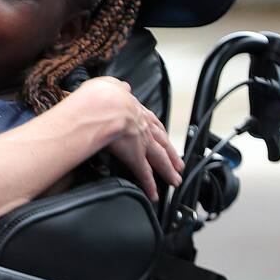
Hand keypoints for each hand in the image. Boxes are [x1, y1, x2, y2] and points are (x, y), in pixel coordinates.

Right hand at [72, 77, 182, 199]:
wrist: (102, 107)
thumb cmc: (100, 96)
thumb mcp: (109, 85)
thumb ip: (117, 87)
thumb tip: (121, 87)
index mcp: (135, 109)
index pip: (151, 122)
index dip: (159, 131)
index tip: (164, 137)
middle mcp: (142, 126)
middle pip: (161, 143)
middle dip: (171, 154)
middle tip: (179, 164)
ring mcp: (141, 142)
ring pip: (159, 159)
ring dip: (168, 170)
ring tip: (174, 179)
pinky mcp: (134, 157)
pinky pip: (144, 174)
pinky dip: (150, 185)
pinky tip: (154, 194)